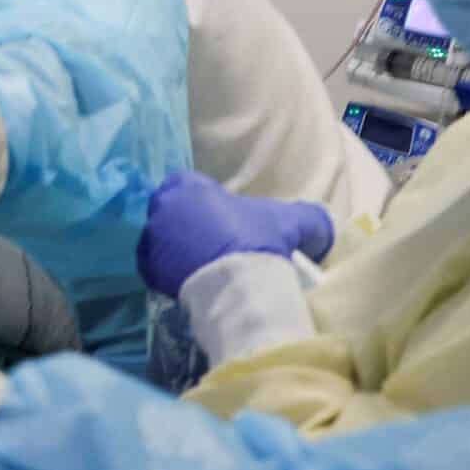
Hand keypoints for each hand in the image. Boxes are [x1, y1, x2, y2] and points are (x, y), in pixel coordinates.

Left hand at [136, 171, 334, 297]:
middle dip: (190, 224)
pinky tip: (191, 279)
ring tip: (205, 264)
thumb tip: (322, 229)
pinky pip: (155, 266)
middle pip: (174, 211)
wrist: (239, 283)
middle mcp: (162, 207)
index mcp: (188, 186)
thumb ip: (309, 217)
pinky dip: (169, 271)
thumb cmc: (260, 241)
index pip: (190, 185)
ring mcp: (151, 238)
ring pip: (163, 238)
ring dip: (178, 247)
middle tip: (215, 244)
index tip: (225, 221)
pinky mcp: (147, 267)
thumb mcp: (292, 220)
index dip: (208, 202)